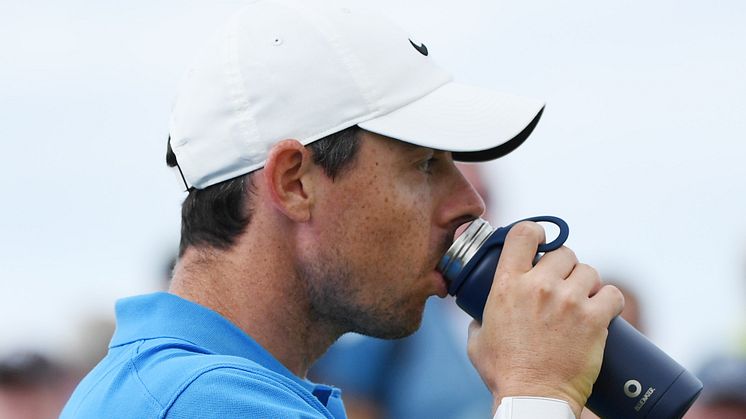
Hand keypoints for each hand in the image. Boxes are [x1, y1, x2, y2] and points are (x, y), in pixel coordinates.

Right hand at [466, 221, 623, 417]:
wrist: (533, 398)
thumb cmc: (503, 373)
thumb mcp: (477, 339)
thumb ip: (478, 318)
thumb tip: (479, 314)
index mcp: (507, 284)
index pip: (524, 234)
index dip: (536, 232)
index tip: (541, 241)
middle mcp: (539, 286)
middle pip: (563, 252)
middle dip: (564, 266)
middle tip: (563, 284)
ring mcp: (568, 301)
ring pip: (589, 271)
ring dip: (587, 283)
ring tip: (582, 301)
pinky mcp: (593, 319)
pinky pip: (611, 294)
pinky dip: (609, 301)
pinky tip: (603, 310)